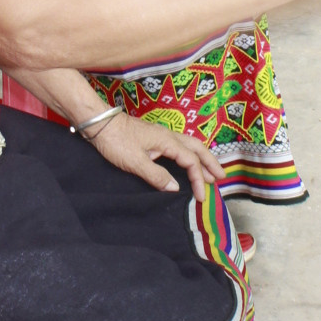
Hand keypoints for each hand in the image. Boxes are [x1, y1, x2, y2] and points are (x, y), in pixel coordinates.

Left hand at [88, 111, 222, 198]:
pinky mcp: (153, 137)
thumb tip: (175, 187)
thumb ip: (156, 175)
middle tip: (221, 177)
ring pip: (189, 145)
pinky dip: (189, 155)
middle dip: (210, 163)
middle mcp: (168, 136)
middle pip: (197, 148)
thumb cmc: (116, 141)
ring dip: (201, 158)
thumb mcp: (135, 162)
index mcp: (167, 141)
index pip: (191, 161)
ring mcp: (161, 135)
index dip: (199, 179)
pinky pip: (179, 146)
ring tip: (210, 171)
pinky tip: (186, 162)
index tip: (201, 196)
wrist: (99, 124)